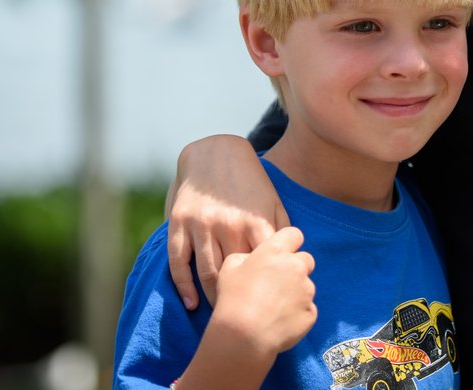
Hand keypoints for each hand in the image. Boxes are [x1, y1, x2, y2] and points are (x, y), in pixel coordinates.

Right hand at [167, 134, 289, 309]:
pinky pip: (178, 261)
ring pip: (206, 272)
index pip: (263, 265)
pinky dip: (183, 286)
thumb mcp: (272, 201)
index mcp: (255, 221)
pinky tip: (190, 303)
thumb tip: (294, 258)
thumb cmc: (249, 182)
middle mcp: (228, 224)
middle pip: (234, 275)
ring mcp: (201, 225)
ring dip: (212, 298)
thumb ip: (281, 229)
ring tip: (220, 316)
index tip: (268, 308)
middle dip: (238, 301)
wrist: (214, 153)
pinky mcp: (179, 223)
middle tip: (243, 321)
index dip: (265, 289)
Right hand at [177, 228, 317, 387]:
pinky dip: (297, 314)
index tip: (280, 254)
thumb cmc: (232, 299)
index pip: (294, 234)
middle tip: (276, 284)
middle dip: (295, 268)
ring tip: (274, 308)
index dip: (288, 243)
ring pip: (307, 286)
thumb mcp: (229, 268)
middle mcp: (296, 266)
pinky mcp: (311, 313)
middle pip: (306, 259)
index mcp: (277, 251)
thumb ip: (246, 256)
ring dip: (296, 292)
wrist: (243, 336)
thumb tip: (253, 258)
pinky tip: (279, 322)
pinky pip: (307, 309)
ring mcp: (307, 290)